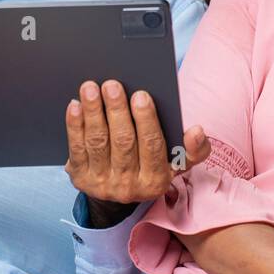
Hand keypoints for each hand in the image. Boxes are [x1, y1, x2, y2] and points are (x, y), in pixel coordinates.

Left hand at [64, 79, 209, 207]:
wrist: (120, 189)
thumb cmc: (152, 164)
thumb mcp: (177, 162)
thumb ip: (194, 149)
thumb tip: (198, 131)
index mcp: (156, 180)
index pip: (152, 145)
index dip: (146, 119)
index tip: (141, 94)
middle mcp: (129, 187)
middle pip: (123, 142)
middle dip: (116, 110)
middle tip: (112, 84)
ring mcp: (102, 184)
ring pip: (98, 142)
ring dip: (93, 112)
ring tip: (91, 88)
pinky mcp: (80, 178)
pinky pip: (76, 148)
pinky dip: (75, 125)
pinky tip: (75, 105)